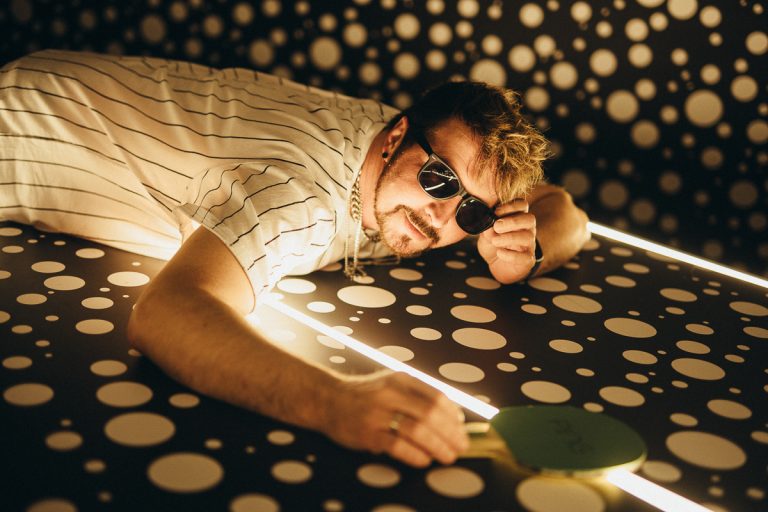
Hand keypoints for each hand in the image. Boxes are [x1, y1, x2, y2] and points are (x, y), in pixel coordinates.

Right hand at [324, 371, 468, 467]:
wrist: (327, 398)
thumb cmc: (366, 395)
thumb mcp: (392, 383)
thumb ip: (418, 396)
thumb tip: (453, 417)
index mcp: (401, 379)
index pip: (437, 396)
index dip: (453, 415)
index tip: (461, 429)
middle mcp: (390, 393)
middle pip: (430, 414)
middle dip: (451, 434)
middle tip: (461, 447)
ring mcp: (378, 413)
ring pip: (417, 431)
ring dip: (438, 446)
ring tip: (448, 457)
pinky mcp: (367, 433)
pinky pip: (397, 446)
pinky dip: (415, 455)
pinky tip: (424, 460)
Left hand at [477, 198, 537, 283]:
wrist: (497, 264)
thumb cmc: (494, 243)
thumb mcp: (486, 232)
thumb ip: (487, 225)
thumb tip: (488, 223)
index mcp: (518, 217)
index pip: (522, 205)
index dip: (511, 206)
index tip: (496, 211)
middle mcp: (527, 229)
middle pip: (529, 219)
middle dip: (513, 221)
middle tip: (497, 226)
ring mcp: (529, 244)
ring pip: (528, 237)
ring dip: (510, 237)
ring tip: (495, 241)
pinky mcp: (528, 259)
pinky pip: (525, 256)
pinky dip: (511, 255)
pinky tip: (499, 253)